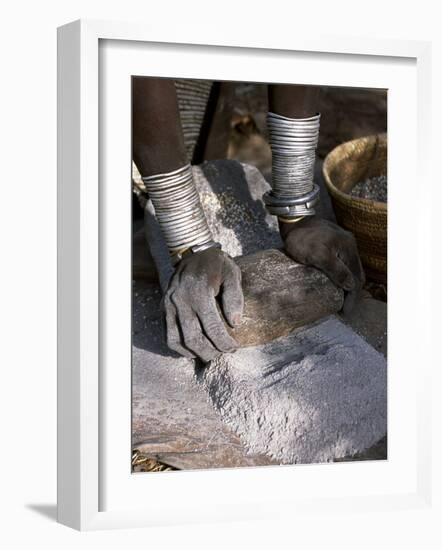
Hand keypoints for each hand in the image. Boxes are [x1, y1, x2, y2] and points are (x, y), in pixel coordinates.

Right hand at [163, 247, 243, 361]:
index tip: (234, 348)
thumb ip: (234, 298)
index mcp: (199, 291)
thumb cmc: (216, 264)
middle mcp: (180, 300)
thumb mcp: (232, 274)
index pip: (212, 327)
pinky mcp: (163, 309)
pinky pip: (168, 335)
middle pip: (193, 339)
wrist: (193, 252)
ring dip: (195, 352)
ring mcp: (168, 305)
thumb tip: (235, 323)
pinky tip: (194, 349)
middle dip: (211, 352)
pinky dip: (180, 347)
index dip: (224, 342)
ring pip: (178, 341)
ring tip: (210, 353)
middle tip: (223, 353)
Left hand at [280, 217, 364, 313]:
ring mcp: (342, 244)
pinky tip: (335, 283)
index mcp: (348, 248)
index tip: (345, 312)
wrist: (293, 219)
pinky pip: (342, 264)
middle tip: (343, 309)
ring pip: (349, 269)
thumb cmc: (303, 238)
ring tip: (339, 299)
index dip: (352, 297)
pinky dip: (341, 276)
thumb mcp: (318, 255)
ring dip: (346, 285)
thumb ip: (336, 270)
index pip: (356, 278)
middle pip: (356, 274)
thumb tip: (351, 286)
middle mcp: (349, 246)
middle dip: (351, 293)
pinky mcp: (332, 244)